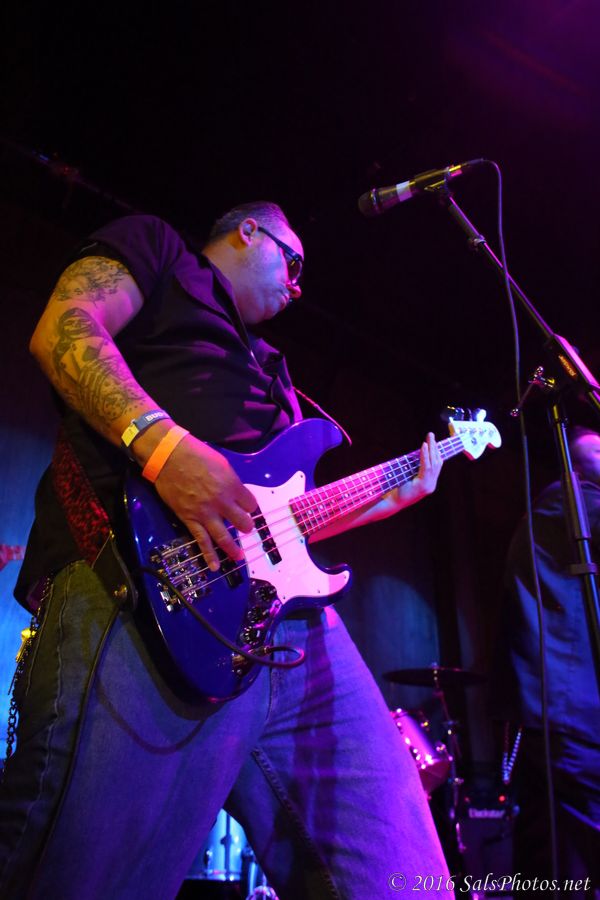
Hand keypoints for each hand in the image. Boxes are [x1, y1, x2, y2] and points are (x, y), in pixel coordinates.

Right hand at [152, 434, 256, 571]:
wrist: (168, 457)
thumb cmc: (195, 454)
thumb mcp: (221, 463)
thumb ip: (230, 481)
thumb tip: (235, 491)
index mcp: (232, 485)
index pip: (250, 503)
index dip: (250, 506)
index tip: (248, 507)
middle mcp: (222, 502)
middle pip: (242, 521)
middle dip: (246, 526)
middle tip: (245, 528)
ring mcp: (205, 513)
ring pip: (223, 536)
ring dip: (232, 548)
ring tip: (239, 557)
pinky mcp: (190, 519)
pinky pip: (201, 540)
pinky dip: (208, 555)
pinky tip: (214, 566)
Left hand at [394, 432, 442, 509]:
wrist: (392, 502)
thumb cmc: (397, 490)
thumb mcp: (409, 478)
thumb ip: (415, 469)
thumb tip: (417, 455)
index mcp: (429, 484)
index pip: (437, 466)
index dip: (436, 453)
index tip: (434, 442)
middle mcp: (431, 485)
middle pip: (437, 463)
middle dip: (435, 447)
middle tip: (431, 435)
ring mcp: (428, 486)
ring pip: (433, 464)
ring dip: (431, 449)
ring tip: (429, 438)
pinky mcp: (423, 485)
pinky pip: (426, 467)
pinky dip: (425, 456)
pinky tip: (424, 446)